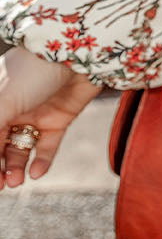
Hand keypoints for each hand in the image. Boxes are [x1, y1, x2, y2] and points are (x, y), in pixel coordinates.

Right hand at [0, 45, 105, 188]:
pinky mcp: (59, 118)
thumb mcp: (1, 104)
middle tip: (3, 185)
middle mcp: (10, 109)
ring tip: (16, 181)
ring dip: (16, 167)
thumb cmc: (31, 72)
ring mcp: (34, 114)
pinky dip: (41, 160)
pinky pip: (46, 146)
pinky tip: (36, 173)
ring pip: (21, 149)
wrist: (77, 53)